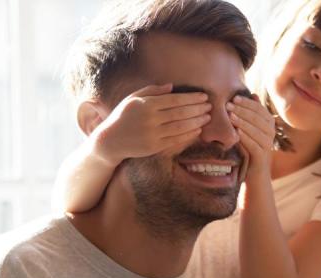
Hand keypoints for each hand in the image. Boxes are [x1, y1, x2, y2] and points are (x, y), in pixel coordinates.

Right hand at [92, 83, 210, 163]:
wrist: (110, 140)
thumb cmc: (122, 116)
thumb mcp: (133, 98)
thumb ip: (152, 91)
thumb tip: (172, 86)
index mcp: (147, 105)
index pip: (175, 100)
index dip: (192, 98)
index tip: (203, 96)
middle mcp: (150, 119)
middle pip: (181, 113)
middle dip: (198, 108)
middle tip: (210, 105)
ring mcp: (153, 134)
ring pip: (181, 127)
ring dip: (197, 121)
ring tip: (207, 117)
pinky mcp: (154, 147)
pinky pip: (176, 140)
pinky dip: (189, 134)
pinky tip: (198, 129)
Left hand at [227, 94, 274, 180]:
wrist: (254, 174)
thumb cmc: (250, 148)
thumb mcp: (250, 129)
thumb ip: (252, 113)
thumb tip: (253, 94)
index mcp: (269, 124)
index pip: (259, 109)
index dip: (247, 103)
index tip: (234, 97)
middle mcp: (271, 133)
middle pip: (257, 118)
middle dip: (242, 110)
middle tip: (228, 105)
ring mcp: (267, 145)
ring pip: (255, 130)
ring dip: (242, 121)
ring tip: (230, 116)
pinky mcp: (262, 156)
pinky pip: (254, 144)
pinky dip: (245, 137)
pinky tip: (236, 132)